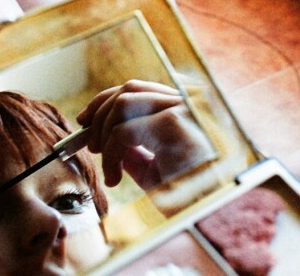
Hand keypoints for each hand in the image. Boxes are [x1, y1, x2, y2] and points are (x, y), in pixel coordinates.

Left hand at [76, 80, 213, 188]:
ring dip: (104, 134)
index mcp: (185, 106)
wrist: (215, 211)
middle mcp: (186, 101)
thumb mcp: (159, 169)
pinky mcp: (174, 124)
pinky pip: (124, 131)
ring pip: (123, 104)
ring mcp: (182, 109)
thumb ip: (136, 151)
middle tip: (90, 145)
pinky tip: (114, 178)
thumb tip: (110, 141)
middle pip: (128, 89)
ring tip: (106, 165)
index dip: (105, 101)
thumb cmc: (192, 194)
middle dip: (98, 114)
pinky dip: (110, 155)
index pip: (138, 88)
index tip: (85, 121)